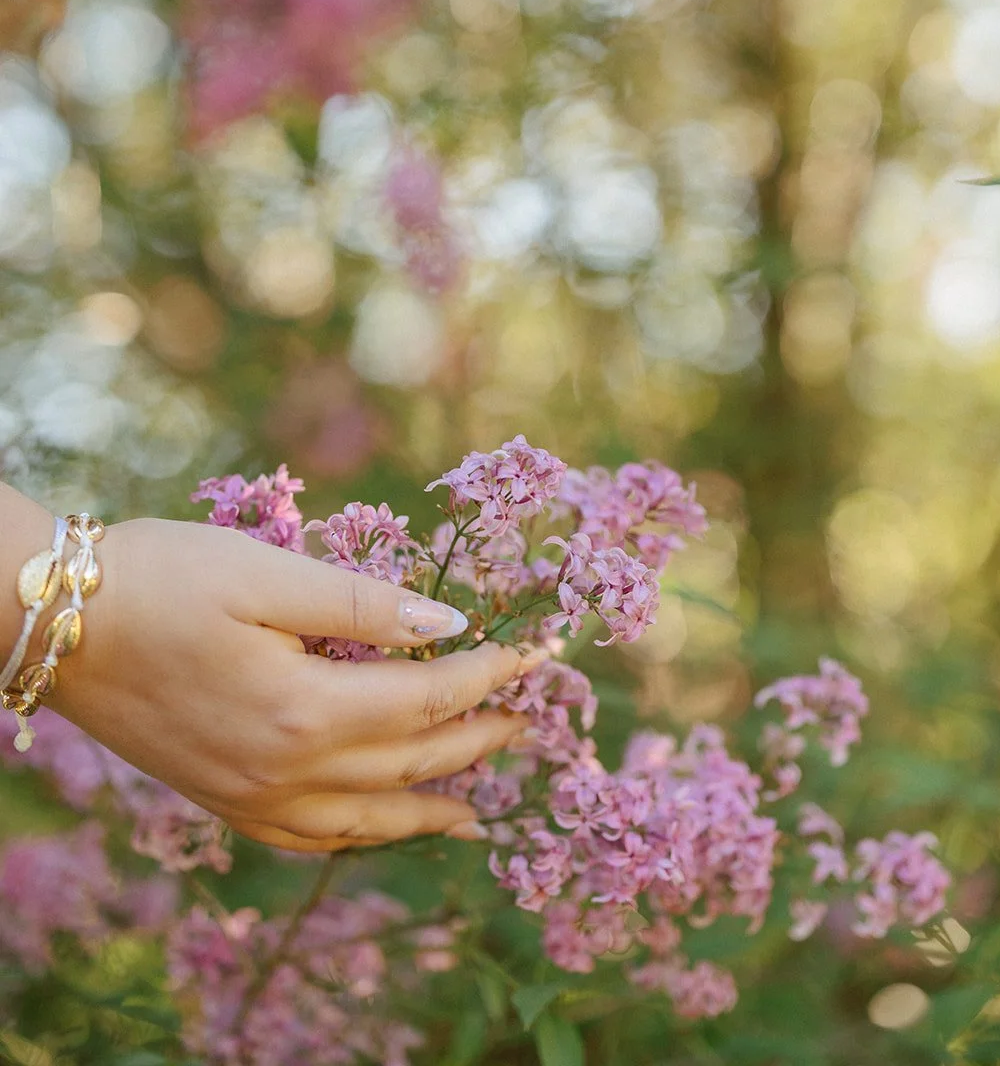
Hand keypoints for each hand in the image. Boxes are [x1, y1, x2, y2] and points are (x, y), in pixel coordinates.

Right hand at [45, 516, 534, 850]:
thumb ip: (363, 606)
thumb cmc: (161, 577)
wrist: (56, 622)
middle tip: (526, 721)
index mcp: (305, 708)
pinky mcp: (219, 798)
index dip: (489, 675)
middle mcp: (284, 769)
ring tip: (475, 807)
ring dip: (426, 809)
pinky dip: (356, 835)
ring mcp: (248, 794)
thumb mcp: (266, 572)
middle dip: (475, 740)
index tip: (534, 654)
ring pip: (363, 821)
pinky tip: (375, 826)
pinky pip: (305, 836)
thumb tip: (450, 628)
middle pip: (408, 765)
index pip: (427, 699)